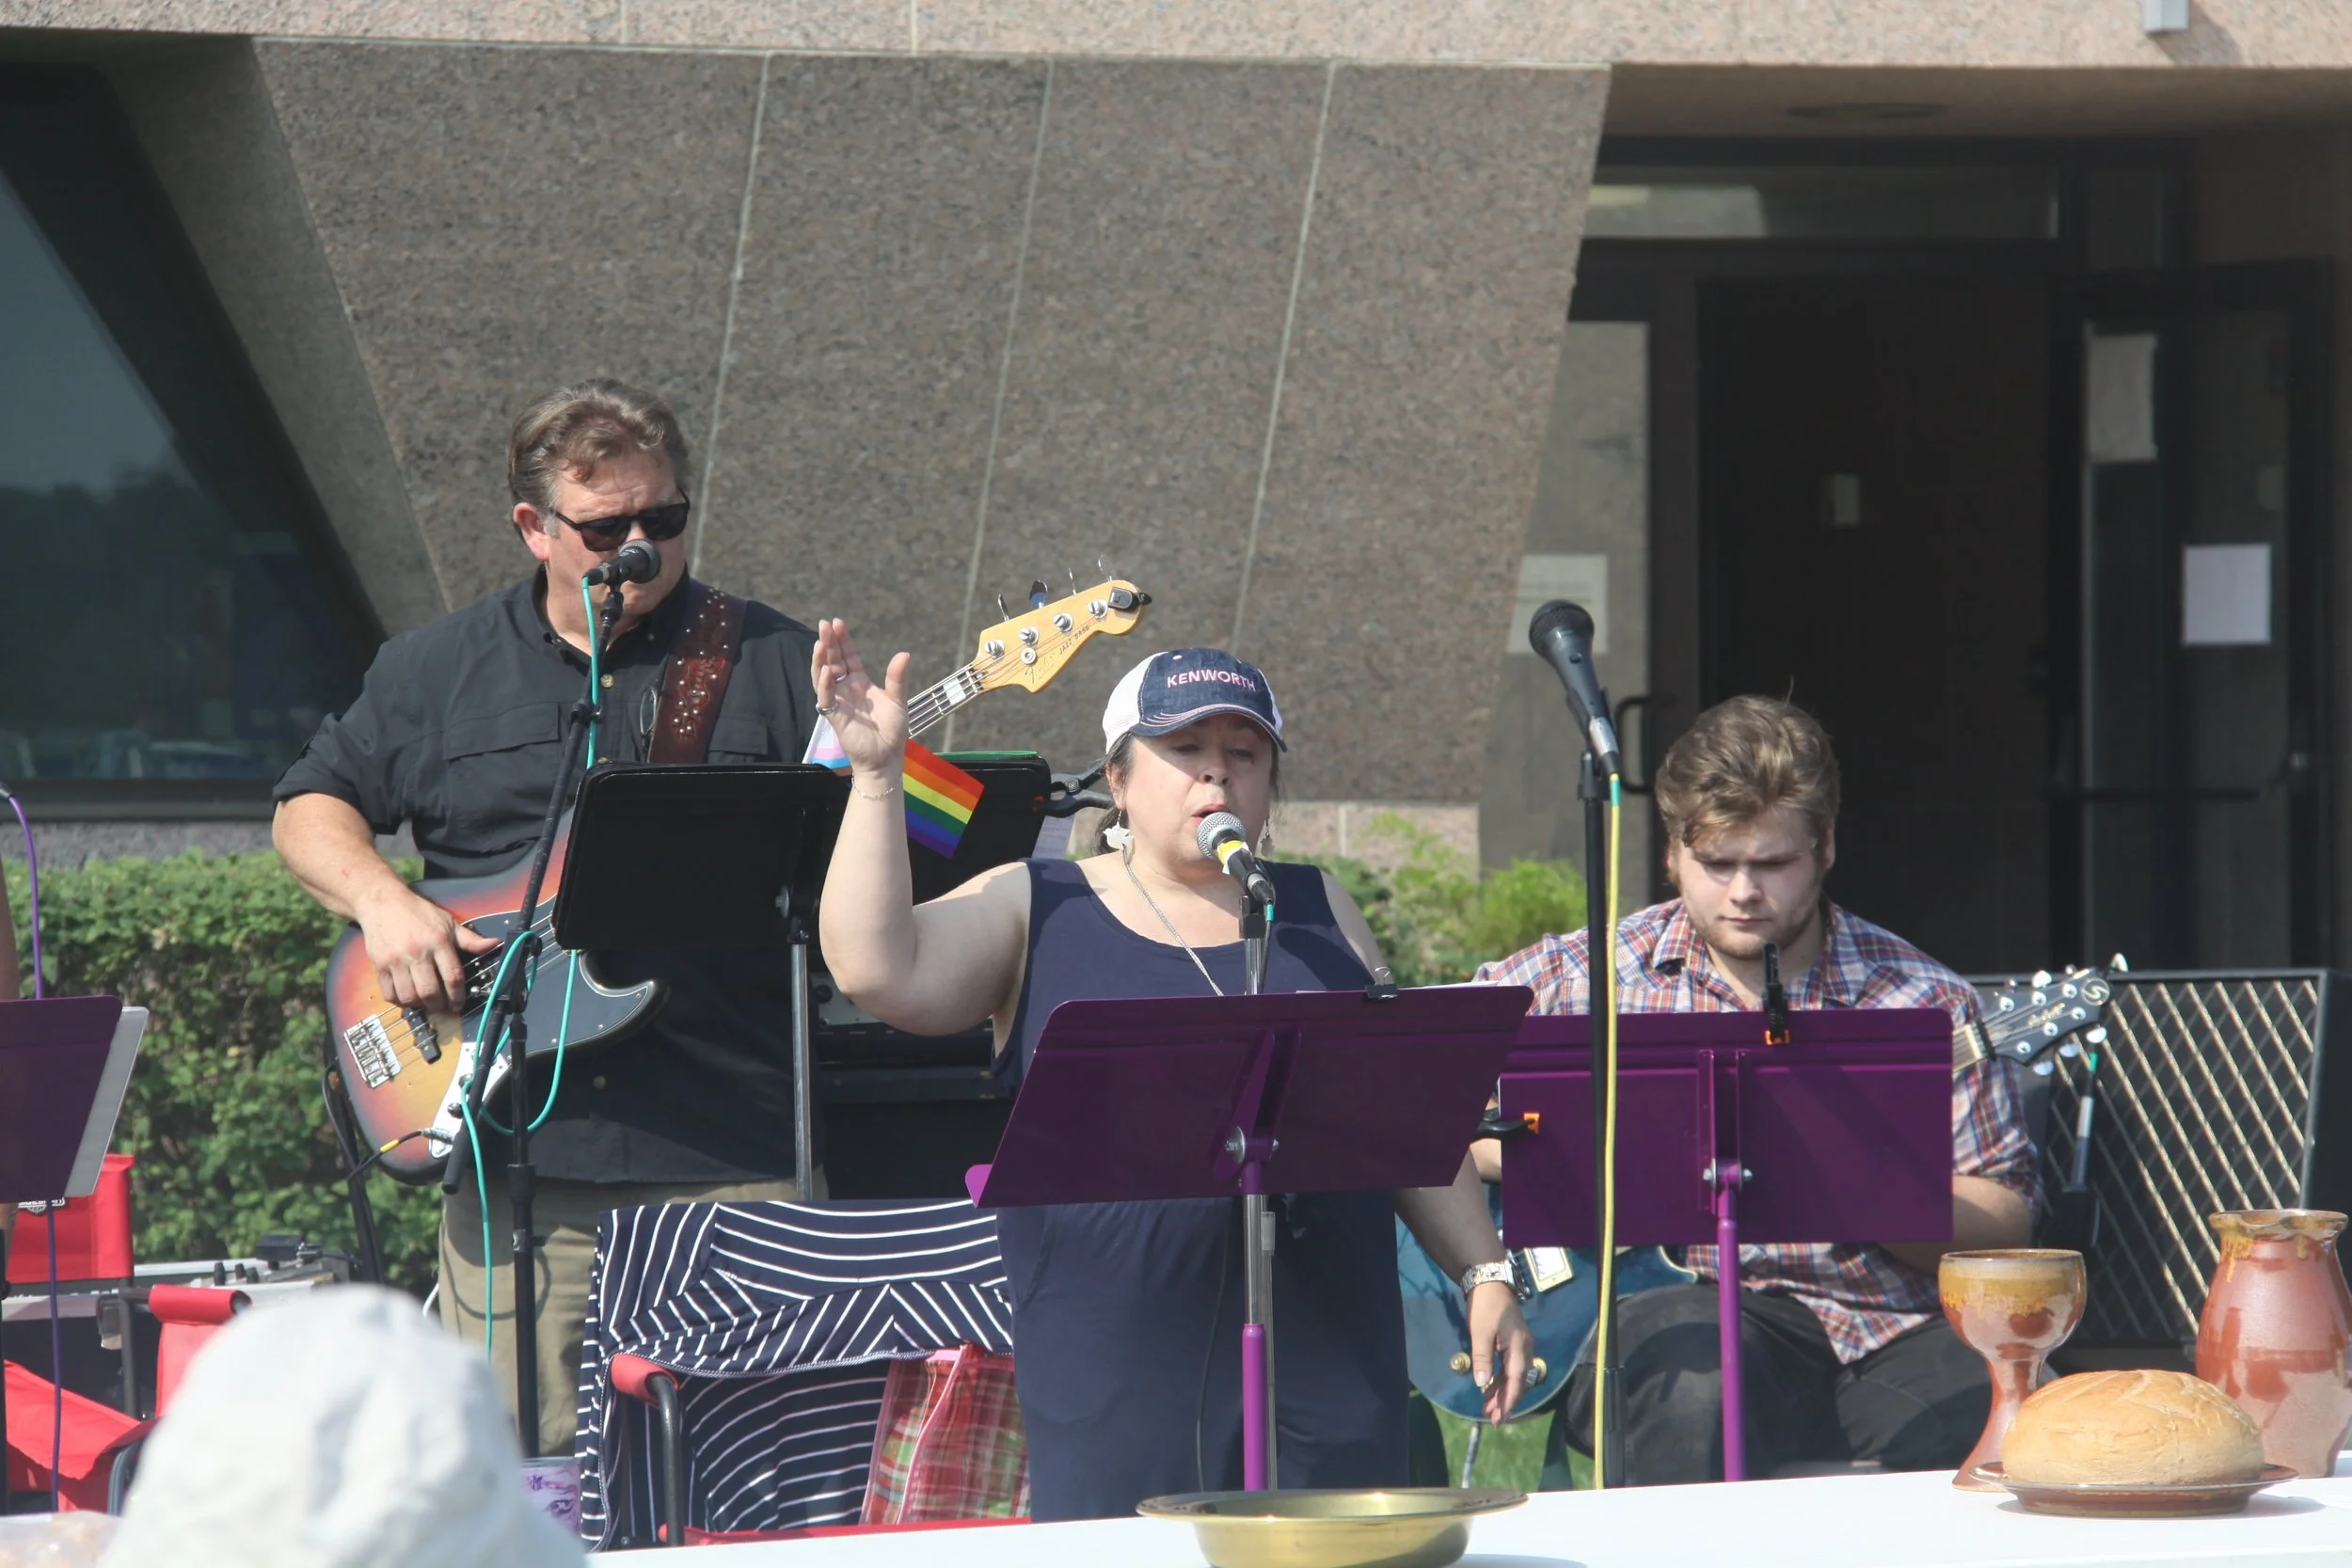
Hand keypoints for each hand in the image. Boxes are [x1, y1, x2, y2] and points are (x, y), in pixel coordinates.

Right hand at [356, 887, 499, 1013]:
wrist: (383, 903)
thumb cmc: (419, 913)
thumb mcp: (448, 922)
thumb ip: (470, 939)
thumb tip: (494, 944)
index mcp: (439, 942)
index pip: (453, 977)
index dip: (458, 996)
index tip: (458, 1004)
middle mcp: (417, 953)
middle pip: (430, 991)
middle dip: (439, 1004)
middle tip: (442, 1006)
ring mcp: (395, 960)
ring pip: (409, 996)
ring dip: (419, 1005)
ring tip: (425, 1002)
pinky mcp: (378, 965)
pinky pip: (389, 993)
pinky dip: (399, 1001)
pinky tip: (407, 997)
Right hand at [811, 618, 911, 778]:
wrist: (886, 757)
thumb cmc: (892, 730)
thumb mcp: (898, 700)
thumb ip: (897, 678)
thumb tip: (904, 654)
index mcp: (859, 681)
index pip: (847, 656)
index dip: (842, 640)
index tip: (837, 622)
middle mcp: (846, 688)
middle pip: (833, 660)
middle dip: (828, 643)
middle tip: (825, 624)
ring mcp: (839, 701)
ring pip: (823, 676)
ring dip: (820, 660)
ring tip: (820, 642)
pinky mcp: (835, 716)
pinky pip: (826, 698)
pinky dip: (825, 684)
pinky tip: (827, 670)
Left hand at [1467, 1281, 1534, 1424]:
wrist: (1490, 1283)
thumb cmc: (1485, 1307)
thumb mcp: (1480, 1332)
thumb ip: (1482, 1358)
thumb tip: (1482, 1384)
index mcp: (1519, 1347)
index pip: (1516, 1380)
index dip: (1508, 1400)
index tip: (1500, 1417)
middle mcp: (1525, 1349)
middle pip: (1518, 1382)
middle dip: (1506, 1401)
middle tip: (1493, 1419)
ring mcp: (1521, 1347)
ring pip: (1514, 1377)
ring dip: (1502, 1393)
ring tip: (1488, 1409)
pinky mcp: (1514, 1345)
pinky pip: (1510, 1368)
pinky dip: (1501, 1381)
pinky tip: (1490, 1391)